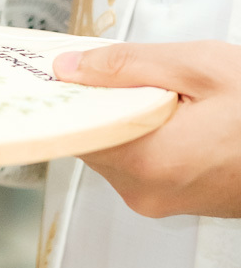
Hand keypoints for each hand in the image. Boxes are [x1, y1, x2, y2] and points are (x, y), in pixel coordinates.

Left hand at [54, 41, 240, 218]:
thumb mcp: (200, 67)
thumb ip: (128, 65)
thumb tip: (69, 69)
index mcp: (148, 161)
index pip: (76, 126)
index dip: (71, 92)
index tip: (67, 65)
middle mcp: (145, 192)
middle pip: (92, 136)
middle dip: (102, 99)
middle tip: (132, 69)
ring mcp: (157, 202)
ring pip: (113, 147)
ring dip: (124, 115)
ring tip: (164, 89)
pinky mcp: (171, 201)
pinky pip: (136, 160)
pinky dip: (142, 132)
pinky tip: (171, 110)